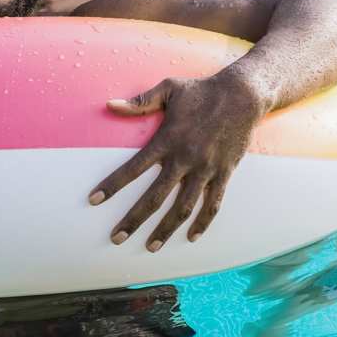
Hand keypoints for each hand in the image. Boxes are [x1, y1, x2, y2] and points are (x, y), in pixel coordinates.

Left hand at [88, 75, 261, 250]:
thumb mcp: (168, 89)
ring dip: (166, 229)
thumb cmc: (201, 90)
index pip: (133, 167)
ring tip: (150, 247)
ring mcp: (206, 168)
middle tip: (116, 238)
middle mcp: (184, 158)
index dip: (113, 185)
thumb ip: (139, 102)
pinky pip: (213, 204)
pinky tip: (190, 236)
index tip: (94, 200)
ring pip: (183, 207)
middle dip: (134, 220)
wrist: (242, 95)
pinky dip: (202, 223)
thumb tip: (109, 104)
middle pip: (155, 197)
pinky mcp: (225, 173)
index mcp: (166, 139)